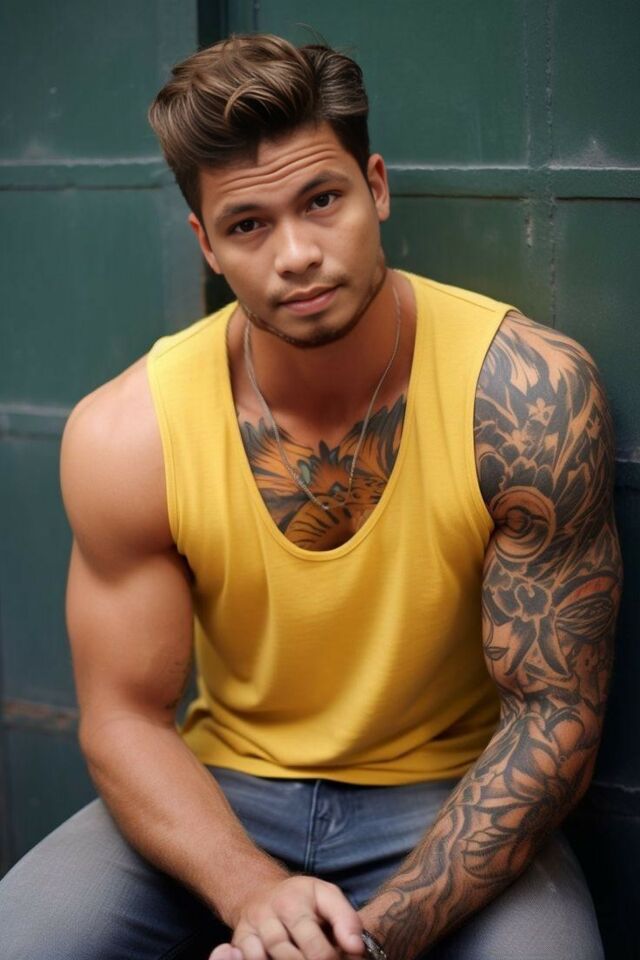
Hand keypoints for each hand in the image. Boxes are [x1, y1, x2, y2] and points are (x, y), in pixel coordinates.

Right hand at [209, 876, 363, 959]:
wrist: (260, 893)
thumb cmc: (301, 900)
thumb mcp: (326, 897)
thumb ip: (346, 919)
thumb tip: (356, 947)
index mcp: (296, 900)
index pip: (313, 942)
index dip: (329, 958)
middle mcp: (271, 911)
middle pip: (288, 954)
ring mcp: (253, 926)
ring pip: (266, 957)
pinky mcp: (239, 939)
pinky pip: (248, 957)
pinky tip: (275, 959)